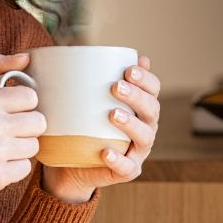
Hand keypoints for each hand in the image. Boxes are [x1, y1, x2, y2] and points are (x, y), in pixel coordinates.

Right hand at [0, 52, 46, 222]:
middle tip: (6, 134)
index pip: (31, 97)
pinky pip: (26, 168)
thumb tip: (26, 57)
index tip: (9, 113)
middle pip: (38, 122)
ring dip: (20, 150)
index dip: (23, 107)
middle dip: (26, 129)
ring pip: (34, 146)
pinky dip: (14, 170)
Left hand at [41, 55, 160, 203]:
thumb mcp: (80, 99)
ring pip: (145, 137)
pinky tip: (106, 151)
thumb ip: (84, 78)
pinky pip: (127, 167)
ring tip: (112, 114)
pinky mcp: (126, 171)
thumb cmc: (79, 124)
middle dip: (137, 96)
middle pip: (151, 109)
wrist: (70, 164)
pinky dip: (119, 160)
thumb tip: (77, 51)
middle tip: (115, 87)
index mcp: (139, 106)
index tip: (128, 69)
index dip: (146, 79)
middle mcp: (144, 127)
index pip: (153, 89)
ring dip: (131, 124)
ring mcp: (137, 151)